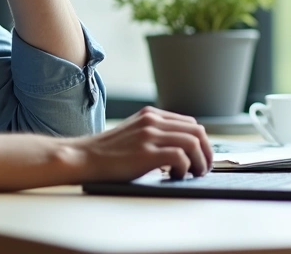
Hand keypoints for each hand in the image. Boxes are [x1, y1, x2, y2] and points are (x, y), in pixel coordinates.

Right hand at [71, 107, 213, 180]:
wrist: (83, 157)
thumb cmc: (107, 152)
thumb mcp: (133, 133)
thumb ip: (154, 134)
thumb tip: (181, 150)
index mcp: (151, 115)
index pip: (190, 123)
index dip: (202, 143)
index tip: (201, 158)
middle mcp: (152, 121)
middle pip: (197, 131)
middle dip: (207, 152)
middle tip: (203, 169)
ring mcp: (149, 135)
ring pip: (193, 142)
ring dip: (200, 161)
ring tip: (193, 174)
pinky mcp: (146, 153)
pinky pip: (180, 156)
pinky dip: (185, 168)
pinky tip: (175, 176)